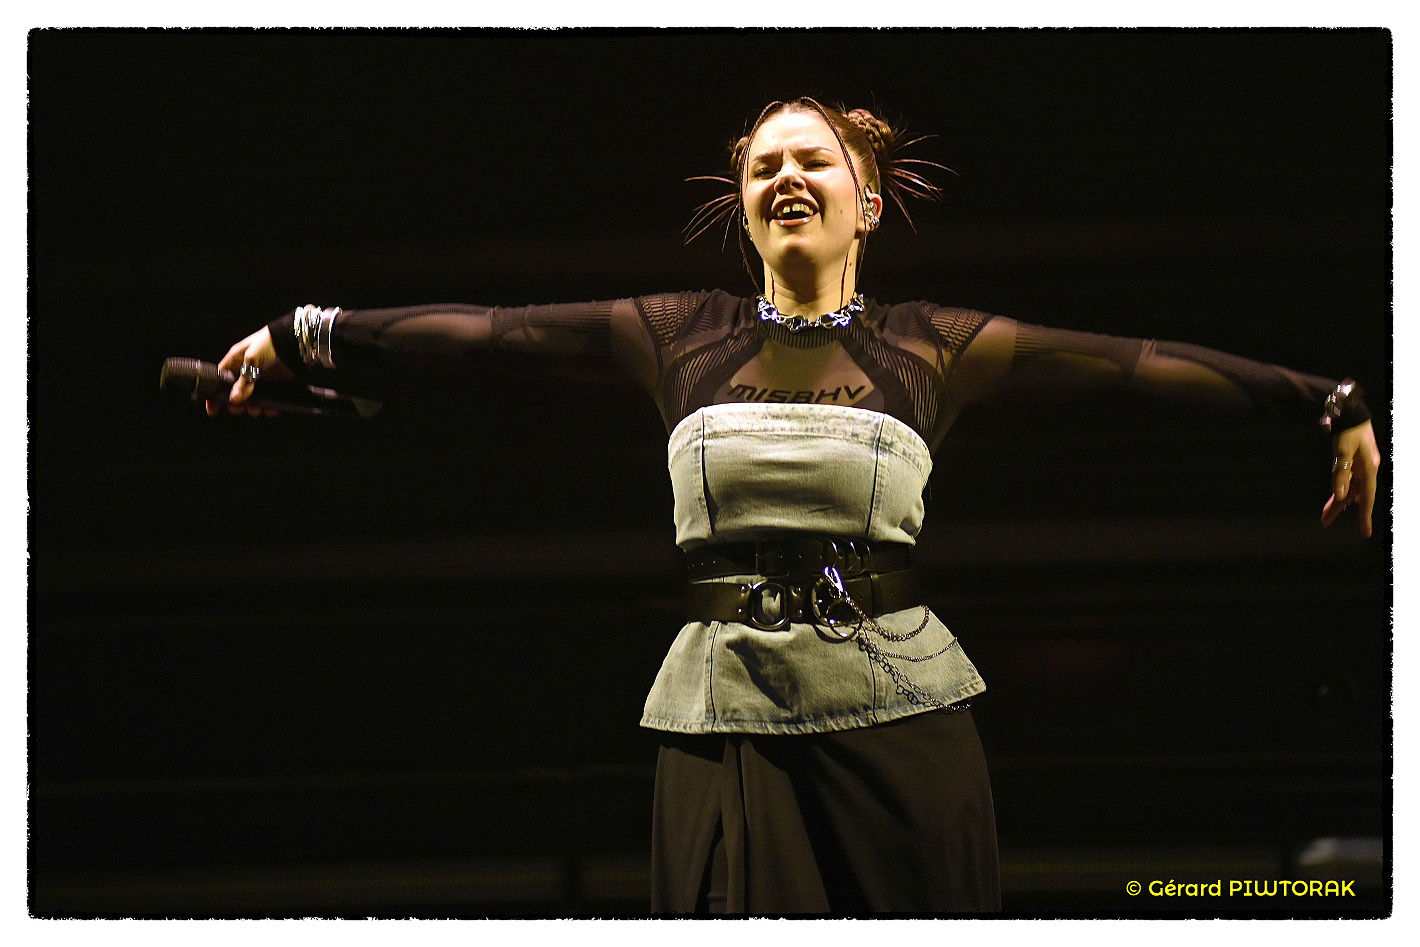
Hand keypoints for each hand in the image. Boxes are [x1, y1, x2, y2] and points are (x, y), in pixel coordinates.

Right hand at [205, 326, 293, 416]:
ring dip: (253, 408)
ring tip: (256, 408)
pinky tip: (270, 408)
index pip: (219, 379)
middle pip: (234, 394)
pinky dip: (268, 407)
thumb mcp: (252, 359)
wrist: (294, 342)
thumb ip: (243, 380)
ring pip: (251, 400)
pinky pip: (268, 401)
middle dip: (236, 404)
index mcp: (235, 361)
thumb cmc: (269, 342)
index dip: (215, 393)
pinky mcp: (274, 385)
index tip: (212, 407)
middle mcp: (246, 372)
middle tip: (239, 408)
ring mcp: (260, 380)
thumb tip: (234, 399)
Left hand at [1320, 419, 1381, 536]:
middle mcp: (1368, 470)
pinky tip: (1340, 499)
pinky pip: (1349, 481)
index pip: (1366, 499)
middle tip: (1324, 522)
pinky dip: (1342, 490)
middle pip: (1354, 496)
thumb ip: (1340, 474)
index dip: (1364, 517)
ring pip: (1350, 489)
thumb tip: (1339, 496)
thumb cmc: (1348, 430)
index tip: (1364, 534)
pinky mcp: (1356, 462)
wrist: (1352, 412)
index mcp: (1368, 469)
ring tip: (1325, 516)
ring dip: (1337, 501)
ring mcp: (1362, 466)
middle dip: (1338, 509)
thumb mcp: (1341, 452)